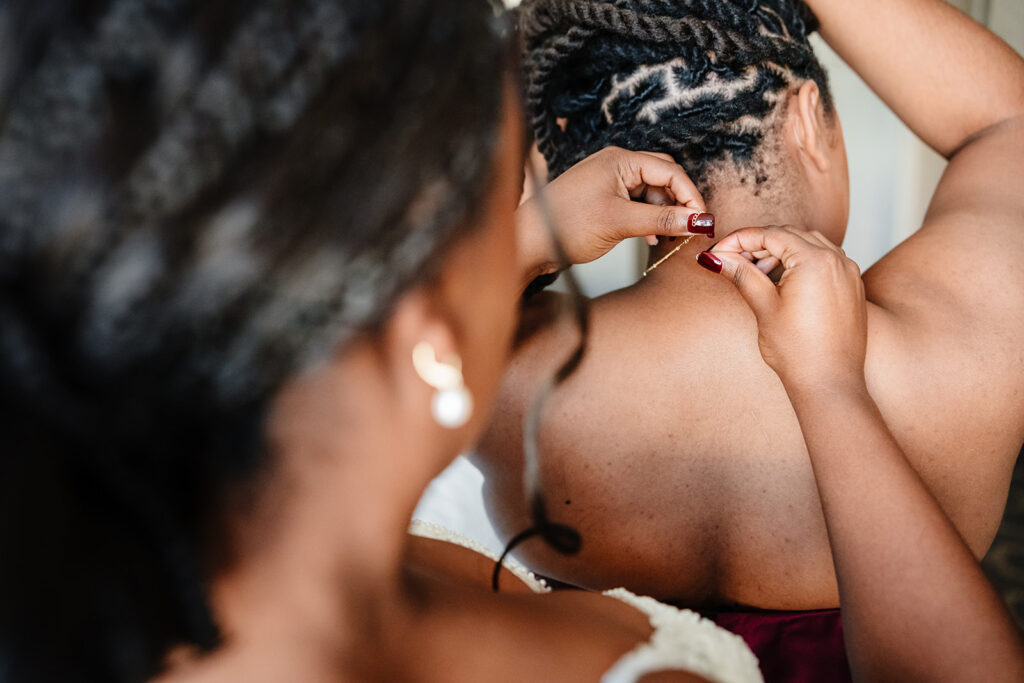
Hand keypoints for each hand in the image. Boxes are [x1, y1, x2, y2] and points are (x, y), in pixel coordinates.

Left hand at [517, 147, 713, 283]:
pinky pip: (637, 203)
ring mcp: (609, 180)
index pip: (670, 171)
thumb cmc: (566, 225)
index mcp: (620, 159)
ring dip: (663, 213)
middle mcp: (616, 164)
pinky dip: (648, 218)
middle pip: (664, 177)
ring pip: (651, 192)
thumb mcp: (620, 223)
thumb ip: (662, 219)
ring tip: (667, 237)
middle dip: (679, 202)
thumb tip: (698, 220)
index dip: (691, 196)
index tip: (702, 222)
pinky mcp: (604, 198)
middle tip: (690, 228)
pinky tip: (650, 238)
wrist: (529, 242)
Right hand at [700, 226, 867, 390]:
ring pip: (807, 244)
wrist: (830, 384)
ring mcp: (848, 272)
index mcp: (815, 260)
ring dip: (779, 252)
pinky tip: (781, 282)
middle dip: (758, 245)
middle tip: (731, 261)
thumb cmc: (798, 350)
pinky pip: (823, 260)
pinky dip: (799, 262)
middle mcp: (837, 259)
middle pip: (789, 235)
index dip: (739, 240)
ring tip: (756, 273)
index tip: (717, 252)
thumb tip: (716, 258)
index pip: (770, 235)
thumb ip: (742, 275)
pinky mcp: (851, 286)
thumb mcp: (764, 307)